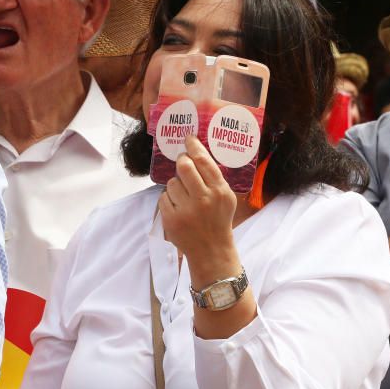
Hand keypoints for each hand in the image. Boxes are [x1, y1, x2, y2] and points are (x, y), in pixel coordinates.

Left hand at [158, 136, 236, 264]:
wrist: (211, 250)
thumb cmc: (218, 220)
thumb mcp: (226, 198)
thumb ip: (214, 178)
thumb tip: (196, 152)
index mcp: (219, 191)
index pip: (203, 161)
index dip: (193, 146)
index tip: (188, 138)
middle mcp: (204, 199)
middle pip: (184, 166)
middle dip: (181, 161)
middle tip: (182, 162)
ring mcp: (186, 210)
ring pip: (171, 182)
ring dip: (175, 185)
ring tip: (184, 196)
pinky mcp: (171, 219)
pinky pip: (163, 197)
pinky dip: (169, 199)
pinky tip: (178, 208)